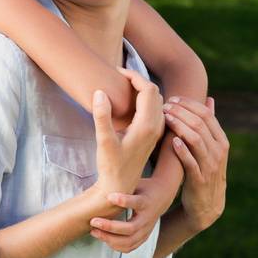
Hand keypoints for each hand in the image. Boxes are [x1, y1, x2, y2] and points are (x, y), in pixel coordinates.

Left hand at [88, 164, 179, 252]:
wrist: (162, 197)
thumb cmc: (143, 187)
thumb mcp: (136, 181)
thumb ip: (122, 182)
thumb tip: (103, 171)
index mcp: (146, 202)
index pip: (136, 202)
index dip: (124, 200)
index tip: (110, 196)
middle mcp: (147, 218)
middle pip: (130, 228)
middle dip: (110, 227)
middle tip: (93, 221)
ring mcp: (146, 230)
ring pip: (128, 241)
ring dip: (109, 239)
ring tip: (93, 231)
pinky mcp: (143, 237)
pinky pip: (129, 247)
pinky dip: (116, 246)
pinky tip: (103, 238)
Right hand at [91, 70, 163, 203]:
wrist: (120, 186)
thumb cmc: (110, 166)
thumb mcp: (103, 141)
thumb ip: (102, 116)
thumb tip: (100, 91)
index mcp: (147, 125)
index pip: (147, 89)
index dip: (133, 76)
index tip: (117, 71)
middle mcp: (156, 126)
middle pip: (154, 91)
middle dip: (138, 79)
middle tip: (119, 75)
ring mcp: (156, 130)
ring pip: (157, 99)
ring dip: (143, 88)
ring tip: (123, 85)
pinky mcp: (153, 134)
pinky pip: (155, 108)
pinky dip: (145, 99)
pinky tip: (130, 101)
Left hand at [162, 95, 227, 230]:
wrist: (206, 204)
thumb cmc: (204, 170)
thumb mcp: (211, 147)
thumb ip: (210, 125)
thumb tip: (210, 99)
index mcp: (222, 140)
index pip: (207, 114)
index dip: (188, 104)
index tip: (172, 99)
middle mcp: (219, 151)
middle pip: (200, 124)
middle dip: (181, 112)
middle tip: (164, 106)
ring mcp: (211, 166)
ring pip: (196, 139)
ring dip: (179, 126)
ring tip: (164, 118)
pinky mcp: (200, 180)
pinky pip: (192, 162)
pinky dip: (182, 150)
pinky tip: (172, 141)